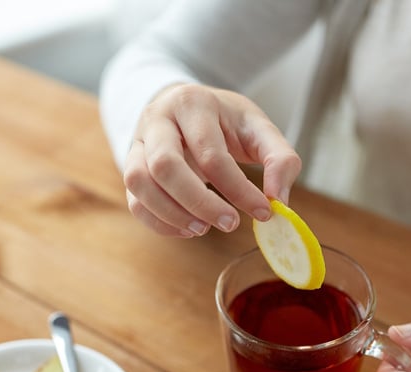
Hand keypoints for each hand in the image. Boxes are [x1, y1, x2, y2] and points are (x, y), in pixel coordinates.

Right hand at [123, 84, 300, 236]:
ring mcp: (137, 143)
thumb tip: (278, 200)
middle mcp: (157, 120)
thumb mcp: (259, 127)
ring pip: (139, 183)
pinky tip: (187, 229)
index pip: (211, 154)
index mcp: (192, 103)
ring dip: (172, 214)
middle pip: (165, 166)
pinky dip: (159, 222)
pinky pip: (134, 201)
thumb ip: (280, 159)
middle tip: (230, 224)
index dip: (238, 189)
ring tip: (203, 229)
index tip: (264, 212)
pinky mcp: (130, 167)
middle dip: (200, 203)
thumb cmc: (225, 120)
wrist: (186, 107)